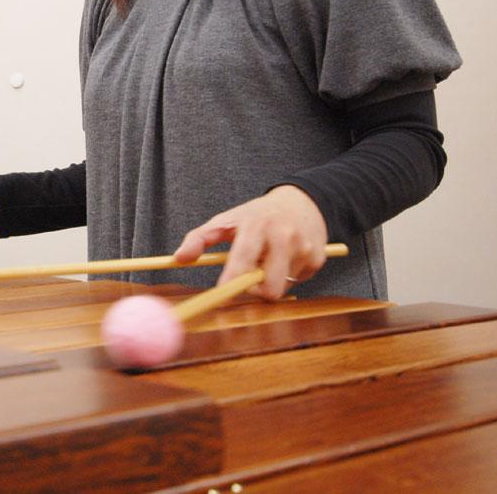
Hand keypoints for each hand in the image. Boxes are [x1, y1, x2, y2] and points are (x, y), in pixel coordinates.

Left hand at [173, 185, 328, 300]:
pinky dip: (286, 275)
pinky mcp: (318, 259)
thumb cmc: (256, 215)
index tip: (221, 293)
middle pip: (269, 287)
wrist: (301, 202)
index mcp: (257, 226)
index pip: (244, 258)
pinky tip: (285, 258)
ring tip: (268, 259)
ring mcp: (304, 249)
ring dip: (270, 280)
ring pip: (282, 287)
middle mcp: (283, 237)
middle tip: (247, 280)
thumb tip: (178, 259)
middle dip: (255, 291)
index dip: (232, 279)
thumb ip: (199, 238)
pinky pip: (296, 281)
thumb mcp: (226, 220)